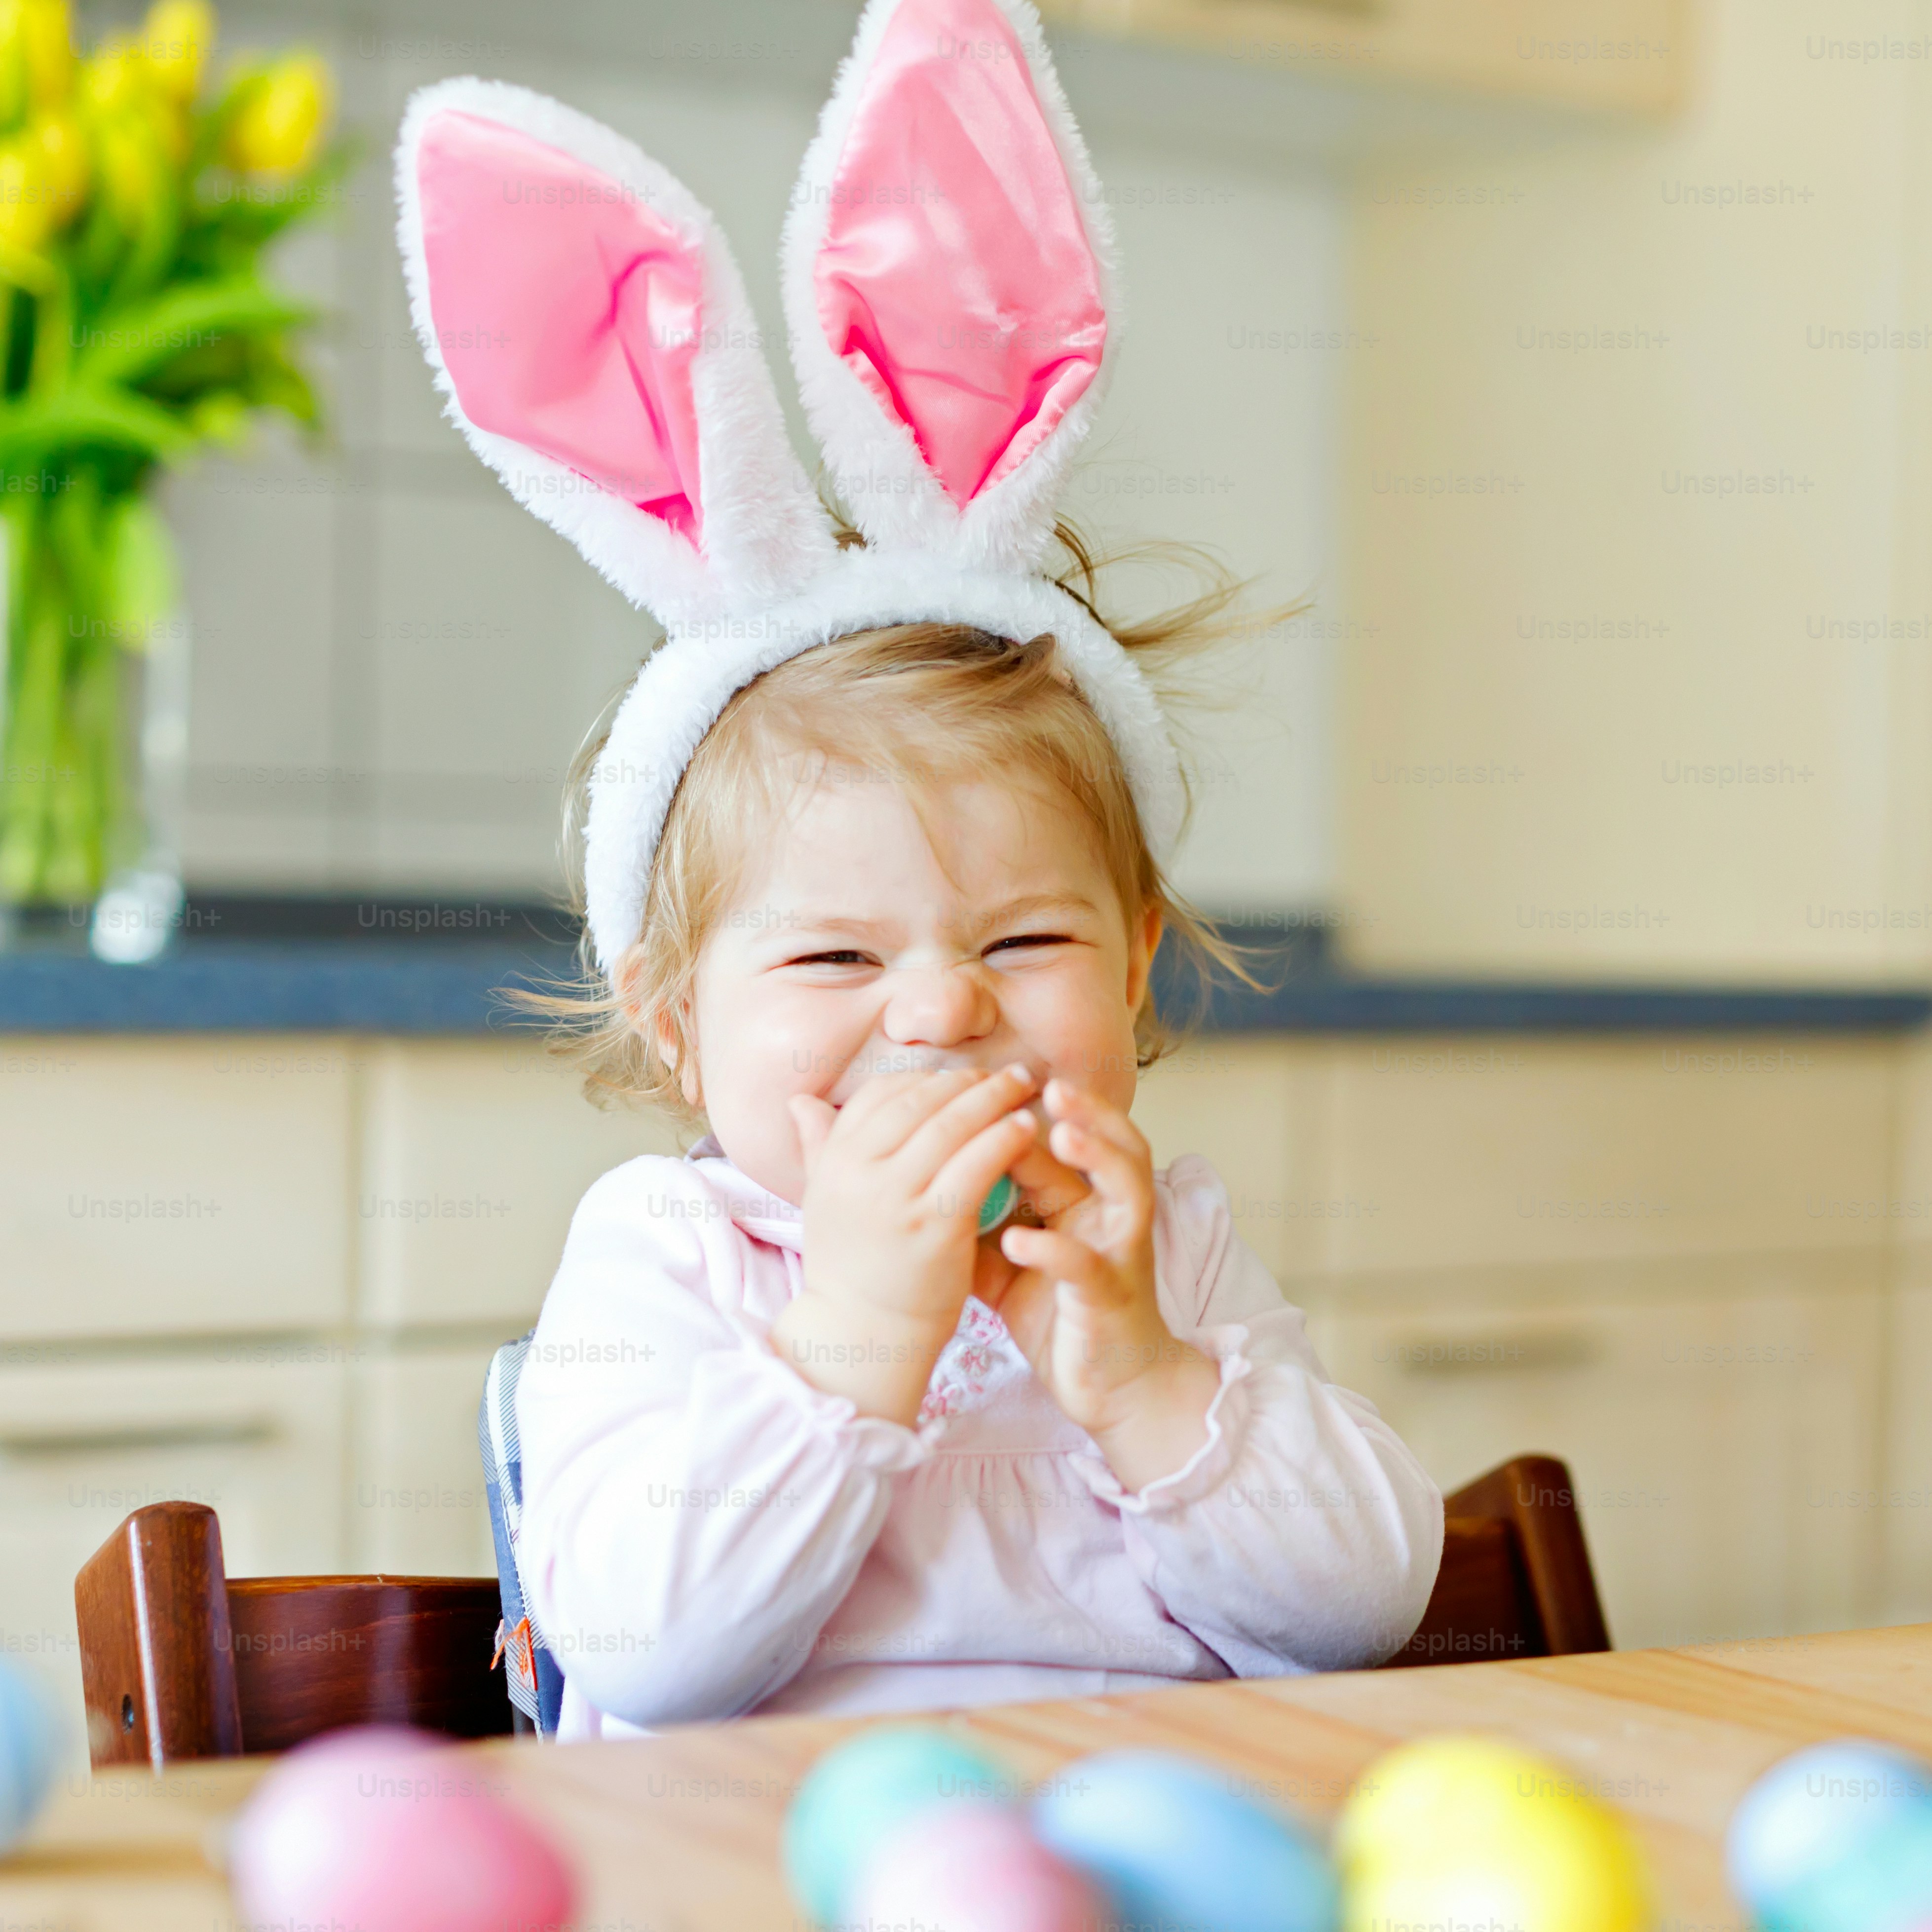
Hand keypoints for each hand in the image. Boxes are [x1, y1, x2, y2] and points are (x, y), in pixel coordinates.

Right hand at [769, 1063, 1039, 1424]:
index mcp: (834, 1162)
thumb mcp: (824, 1202)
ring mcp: (896, 1199)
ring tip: (1023, 1088)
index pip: (880, 1095)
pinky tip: (1026, 1127)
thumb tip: (800, 1099)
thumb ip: (818, 1147)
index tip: (959, 1077)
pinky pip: (976, 1165)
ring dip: (993, 1098)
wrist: (862, 1337)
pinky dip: (1004, 1137)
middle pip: (919, 1102)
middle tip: (1007, 1073)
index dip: (925, 1078)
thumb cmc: (850, 1269)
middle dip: (967, 1080)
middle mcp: (859, 1174)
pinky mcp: (935, 1227)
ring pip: (951, 1126)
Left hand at [977, 1079, 1219, 1490]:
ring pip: (1126, 1188)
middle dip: (1085, 1111)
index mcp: (1081, 1201)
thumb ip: (976, 1220)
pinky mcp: (1113, 1297)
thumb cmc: (1055, 1313)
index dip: (1032, 1114)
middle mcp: (1108, 1216)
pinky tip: (1019, 1240)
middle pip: (1113, 1147)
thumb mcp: (1005, 1261)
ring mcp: (1117, 1253)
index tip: (990, 1081)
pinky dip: (1056, 1250)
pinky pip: (1088, 1266)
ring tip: (1061, 1133)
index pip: (1063, 1144)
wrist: (1106, 1385)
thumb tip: (920, 1185)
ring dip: (1097, 1156)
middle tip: (1045, 1081)